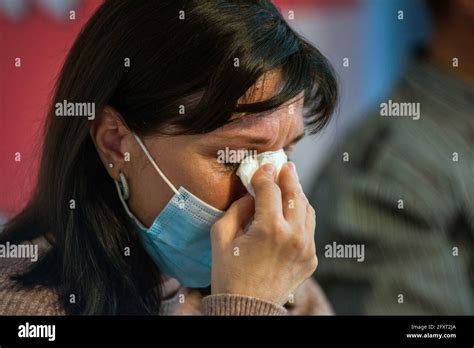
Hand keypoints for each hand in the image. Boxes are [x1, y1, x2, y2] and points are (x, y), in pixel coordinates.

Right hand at [210, 162, 316, 304]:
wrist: (246, 309)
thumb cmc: (228, 273)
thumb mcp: (221, 237)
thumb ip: (237, 209)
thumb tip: (252, 194)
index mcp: (270, 229)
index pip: (270, 189)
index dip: (265, 174)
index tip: (262, 166)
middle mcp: (294, 236)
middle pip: (295, 194)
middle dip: (289, 176)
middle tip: (285, 165)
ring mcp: (306, 248)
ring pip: (307, 209)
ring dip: (297, 195)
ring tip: (289, 186)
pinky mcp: (311, 259)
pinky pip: (309, 229)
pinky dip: (300, 217)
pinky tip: (290, 213)